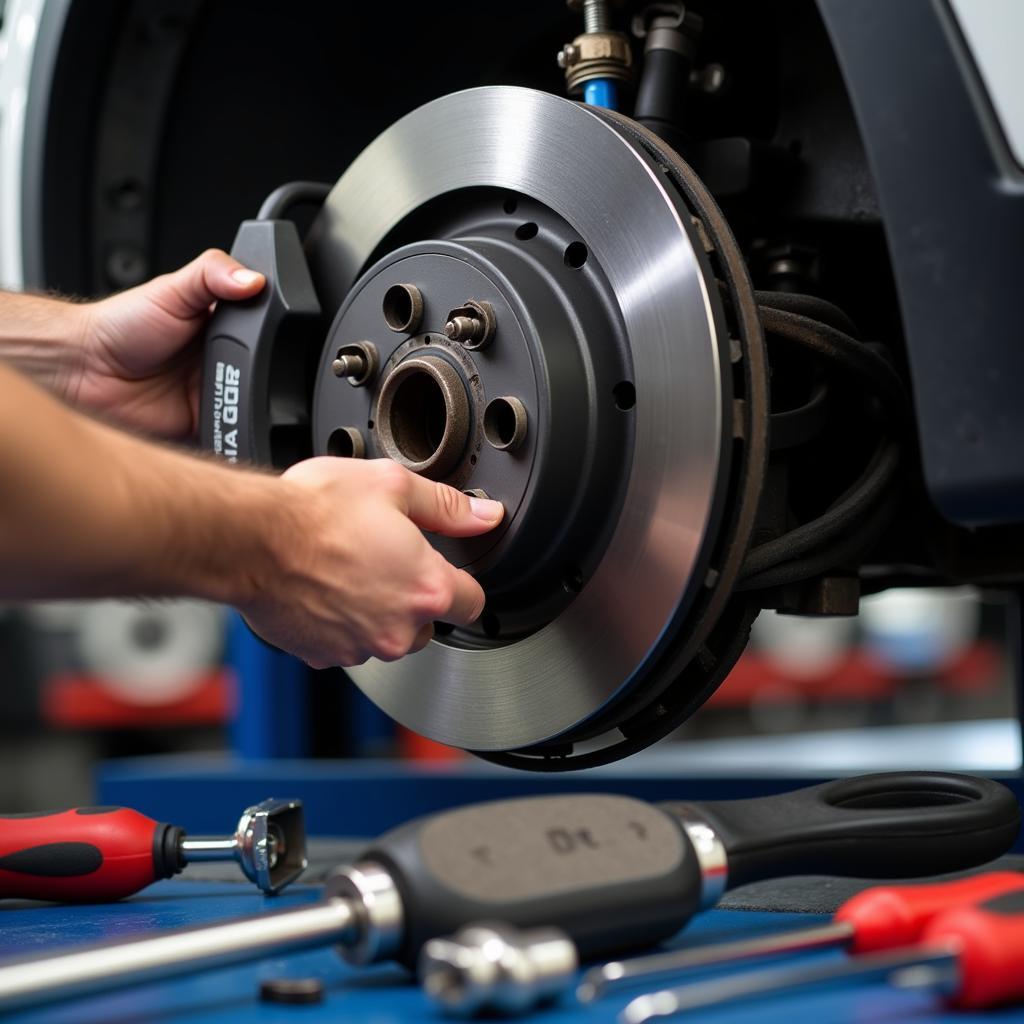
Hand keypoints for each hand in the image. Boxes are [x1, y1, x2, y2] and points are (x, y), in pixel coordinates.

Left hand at [74, 249, 264, 438]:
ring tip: (226, 387)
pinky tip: (223, 416)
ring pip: (255, 406)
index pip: (267, 329)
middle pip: (267, 372)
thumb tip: (254, 278)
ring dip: (248, 402)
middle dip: (261, 372)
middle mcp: (224, 361)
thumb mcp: (170, 288)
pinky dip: (235, 431)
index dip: (277, 331)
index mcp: (224, 327)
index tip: (274, 329)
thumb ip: (211, 274)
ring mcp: (217, 394)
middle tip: (236, 360)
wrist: (83, 372)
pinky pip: (233, 434)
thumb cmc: (118, 327)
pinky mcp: (206, 426)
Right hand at [240, 458, 503, 667]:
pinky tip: (325, 588)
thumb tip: (484, 516)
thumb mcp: (392, 486)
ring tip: (350, 569)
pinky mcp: (324, 656)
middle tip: (386, 559)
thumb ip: (447, 506)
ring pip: (386, 635)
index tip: (445, 569)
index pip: (473, 602)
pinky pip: (346, 643)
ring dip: (377, 611)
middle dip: (414, 597)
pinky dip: (341, 622)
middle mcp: (399, 630)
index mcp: (426, 588)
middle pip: (428, 623)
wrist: (250, 539)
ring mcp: (360, 647)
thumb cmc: (315, 512)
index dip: (462, 582)